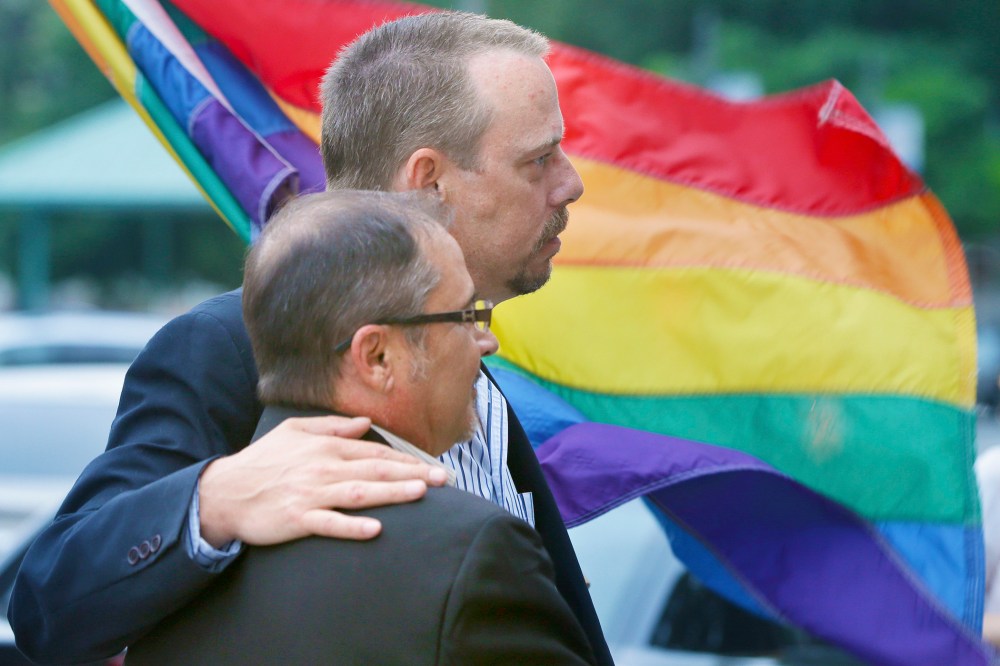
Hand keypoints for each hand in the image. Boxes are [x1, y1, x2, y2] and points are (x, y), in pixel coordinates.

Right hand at [198, 415, 447, 546]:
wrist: (224, 491)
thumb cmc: (262, 461)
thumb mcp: (294, 431)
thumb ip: (332, 426)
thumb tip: (366, 423)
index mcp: (325, 447)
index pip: (374, 453)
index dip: (406, 460)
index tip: (432, 466)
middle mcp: (323, 468)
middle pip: (375, 470)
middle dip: (412, 474)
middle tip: (443, 480)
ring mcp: (311, 494)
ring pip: (359, 493)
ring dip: (392, 492)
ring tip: (421, 493)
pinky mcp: (297, 519)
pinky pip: (329, 523)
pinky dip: (352, 526)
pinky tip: (376, 529)